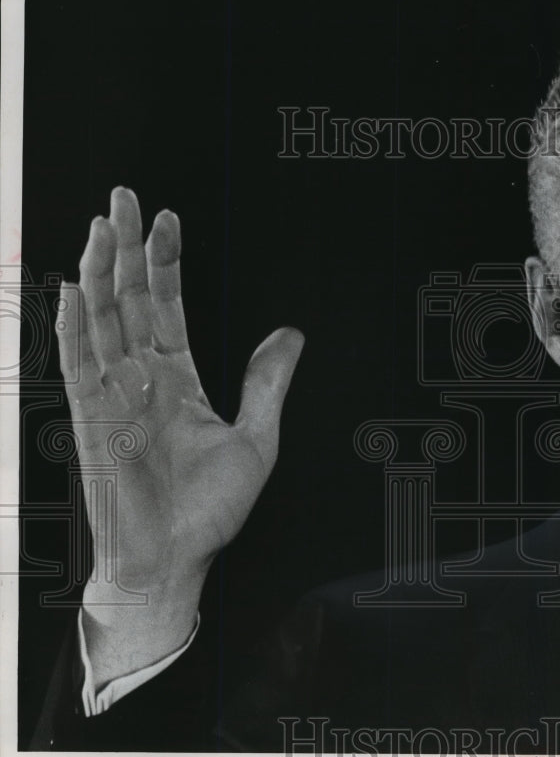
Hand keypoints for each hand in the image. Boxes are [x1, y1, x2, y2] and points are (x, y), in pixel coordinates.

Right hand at [57, 187, 303, 683]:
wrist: (174, 560)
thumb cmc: (208, 510)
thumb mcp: (255, 438)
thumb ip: (267, 383)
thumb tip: (290, 333)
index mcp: (176, 379)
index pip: (166, 307)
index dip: (166, 263)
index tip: (170, 220)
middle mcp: (140, 379)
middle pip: (128, 299)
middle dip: (126, 247)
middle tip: (125, 197)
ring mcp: (113, 396)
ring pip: (100, 321)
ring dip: (99, 271)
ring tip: (102, 224)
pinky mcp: (92, 421)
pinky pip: (78, 366)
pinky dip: (73, 326)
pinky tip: (72, 288)